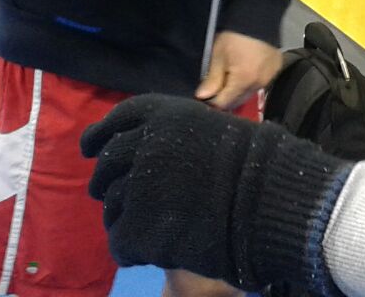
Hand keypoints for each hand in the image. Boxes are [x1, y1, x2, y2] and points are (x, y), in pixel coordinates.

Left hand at [82, 93, 349, 292]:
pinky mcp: (142, 228)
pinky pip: (120, 241)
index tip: (90, 149)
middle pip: (108, 163)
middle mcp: (144, 143)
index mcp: (163, 114)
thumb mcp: (213, 130)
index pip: (116, 122)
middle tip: (112, 194)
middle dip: (107, 180)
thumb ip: (175, 137)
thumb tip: (144, 150)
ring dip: (122, 215)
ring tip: (140, 226)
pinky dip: (129, 247)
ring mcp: (141, 186)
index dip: (99, 136)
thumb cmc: (257, 164)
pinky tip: (144, 249)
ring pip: (112, 204)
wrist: (274, 200)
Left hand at [196, 30, 281, 110]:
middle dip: (225, 97)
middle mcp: (258, 84)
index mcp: (243, 81)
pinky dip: (250, 82)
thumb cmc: (234, 35)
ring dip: (238, 91)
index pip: (224, 103)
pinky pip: (259, 84)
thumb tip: (202, 96)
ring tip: (229, 78)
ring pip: (249, 94)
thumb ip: (212, 79)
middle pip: (238, 101)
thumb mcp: (218, 55)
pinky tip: (244, 72)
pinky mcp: (275, 71)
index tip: (205, 94)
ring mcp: (269, 79)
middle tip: (215, 86)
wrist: (258, 16)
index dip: (212, 101)